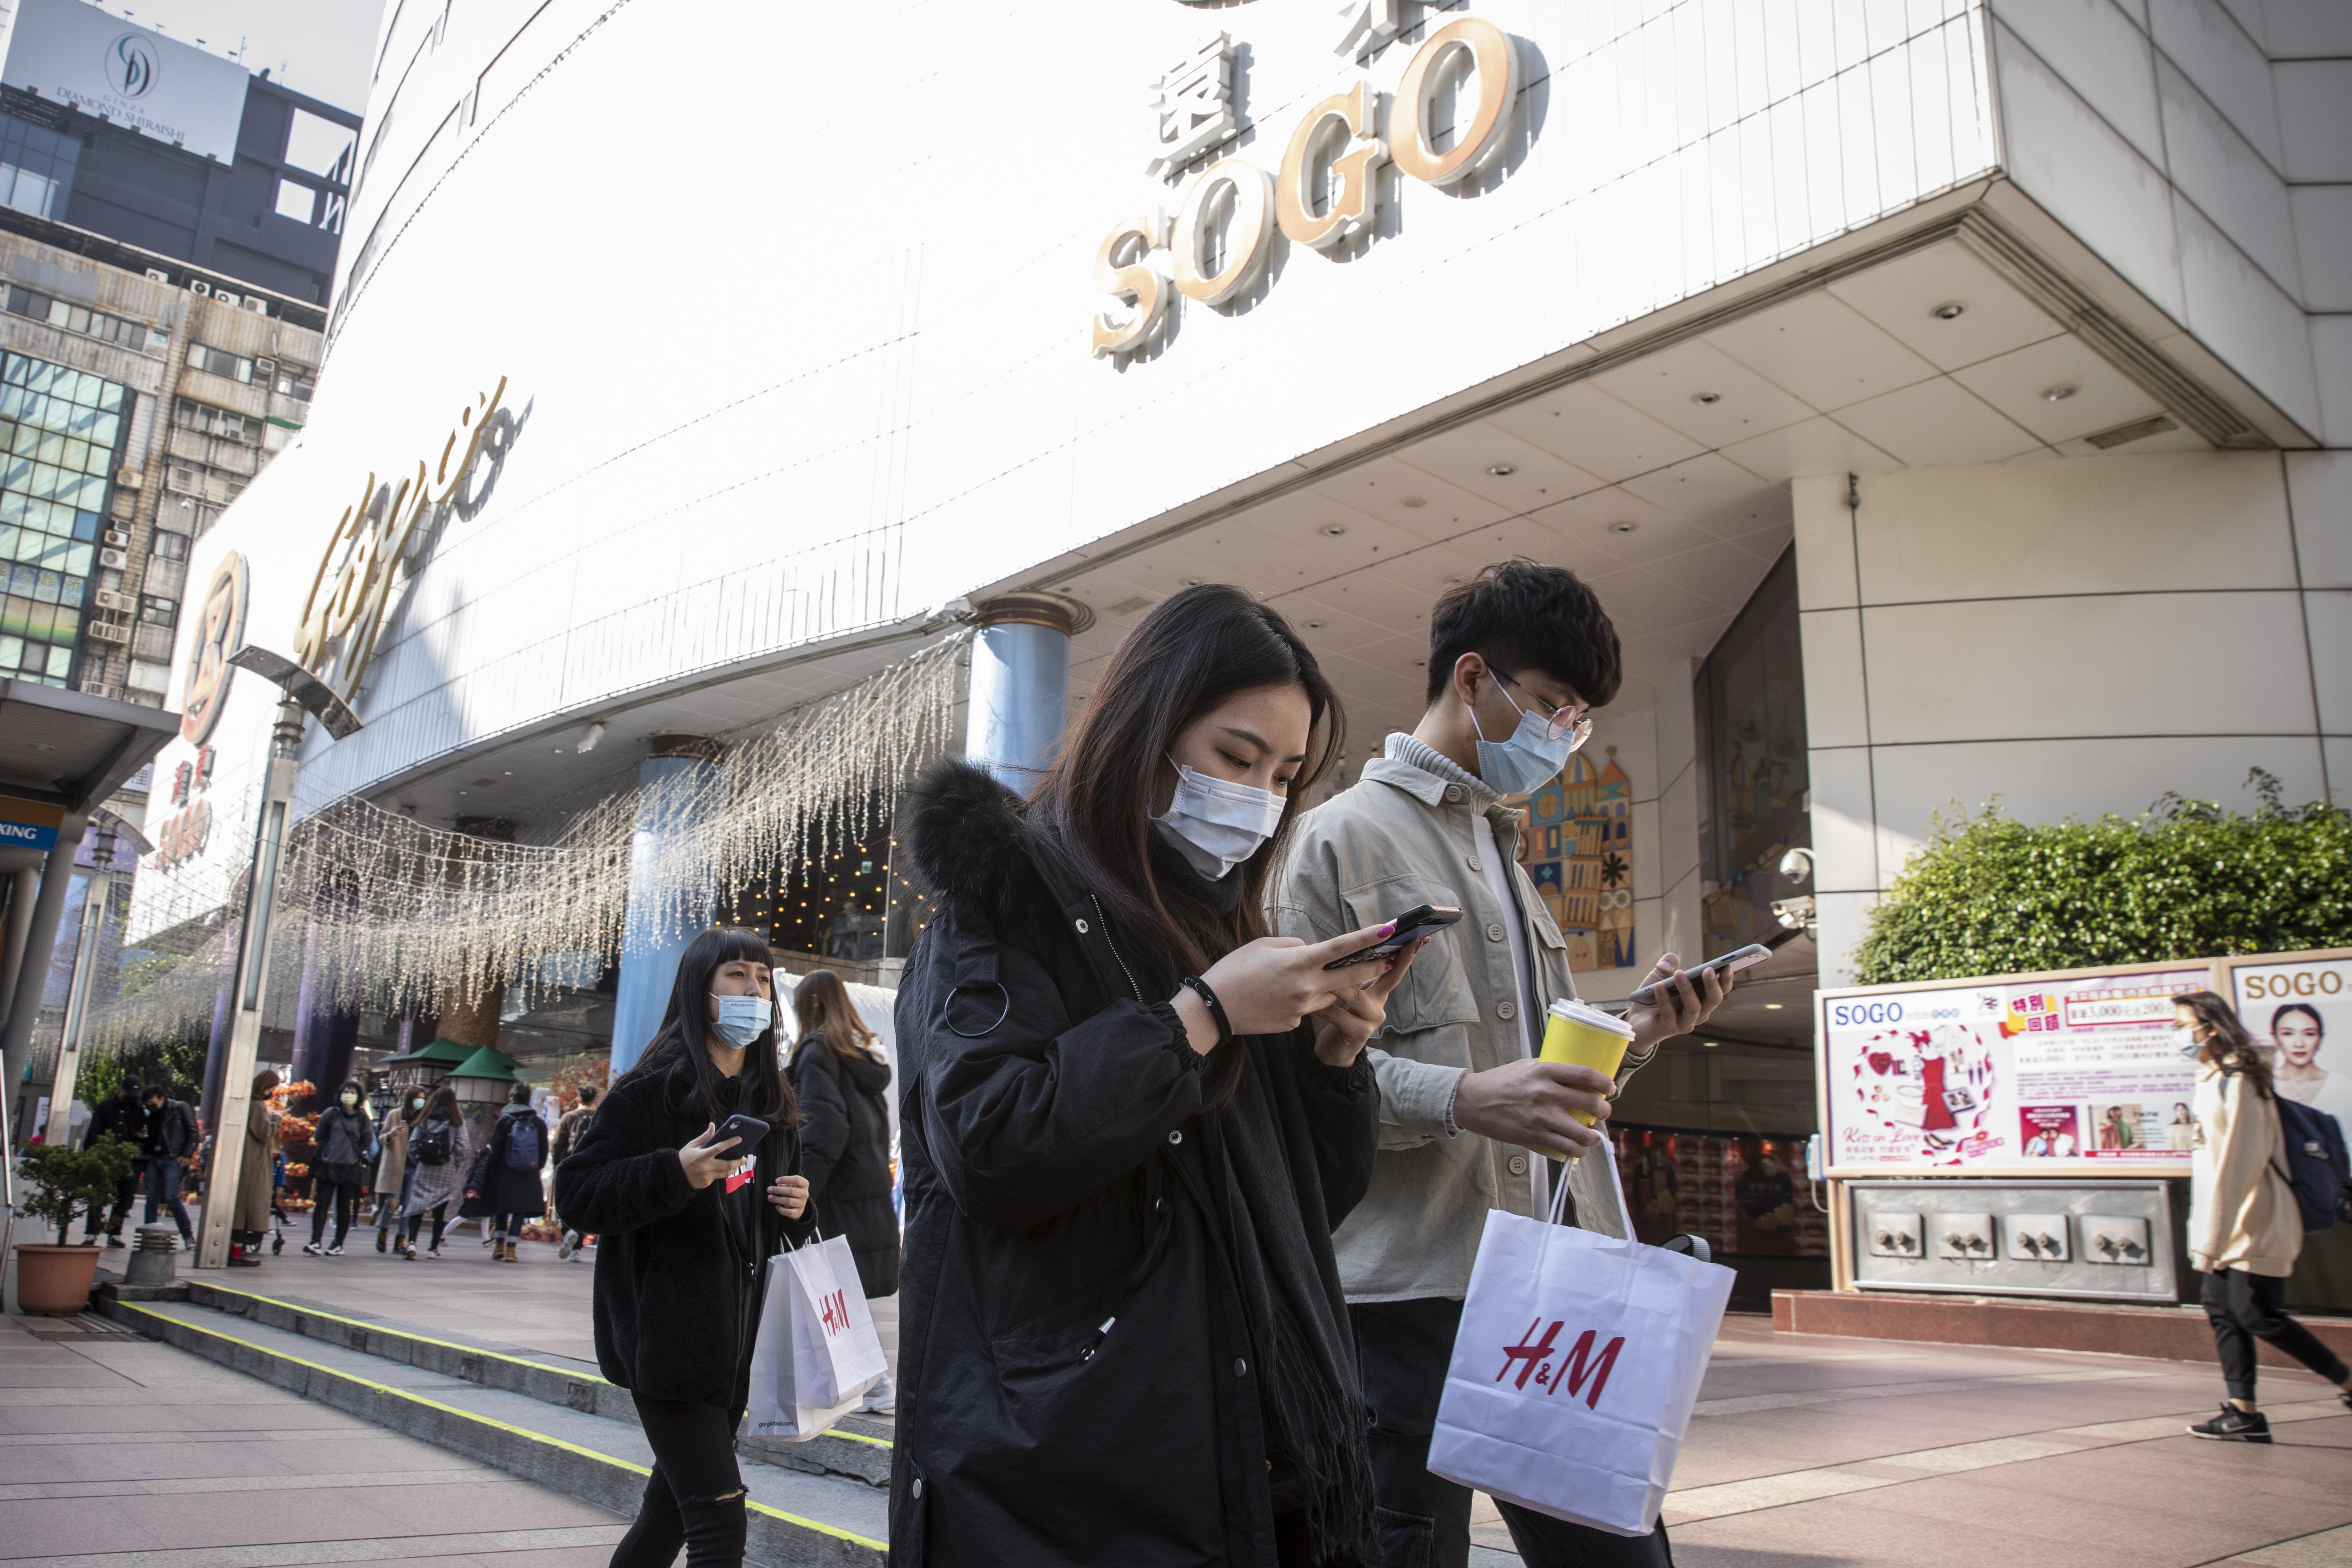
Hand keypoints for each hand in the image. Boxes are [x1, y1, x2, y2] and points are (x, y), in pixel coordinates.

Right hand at [677, 1123, 745, 1189]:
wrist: (675, 1175)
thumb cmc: (685, 1157)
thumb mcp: (692, 1145)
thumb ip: (704, 1137)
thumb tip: (712, 1125)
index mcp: (702, 1155)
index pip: (719, 1148)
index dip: (730, 1143)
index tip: (739, 1138)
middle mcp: (706, 1167)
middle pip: (727, 1165)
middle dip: (738, 1161)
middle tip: (744, 1158)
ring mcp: (706, 1176)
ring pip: (725, 1173)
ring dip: (734, 1168)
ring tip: (738, 1163)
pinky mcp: (706, 1183)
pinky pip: (717, 1177)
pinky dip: (720, 1173)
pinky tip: (722, 1169)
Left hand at [767, 1174, 808, 1219]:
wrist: (798, 1204)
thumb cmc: (792, 1190)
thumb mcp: (790, 1184)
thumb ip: (784, 1183)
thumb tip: (778, 1184)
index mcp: (804, 1184)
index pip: (797, 1179)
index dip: (786, 1179)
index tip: (776, 1181)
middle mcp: (805, 1194)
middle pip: (791, 1191)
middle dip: (778, 1190)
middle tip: (769, 1189)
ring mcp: (802, 1203)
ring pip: (789, 1201)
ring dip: (777, 1199)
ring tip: (769, 1197)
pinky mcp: (798, 1212)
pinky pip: (789, 1212)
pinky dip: (782, 1210)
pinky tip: (776, 1207)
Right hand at [1169, 920, 1407, 1053]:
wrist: (1214, 1009)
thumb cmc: (1234, 970)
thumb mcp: (1263, 945)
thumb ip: (1294, 946)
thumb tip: (1312, 950)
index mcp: (1298, 962)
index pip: (1341, 948)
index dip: (1368, 938)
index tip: (1390, 929)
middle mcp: (1306, 987)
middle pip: (1351, 977)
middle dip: (1372, 967)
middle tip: (1388, 959)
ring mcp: (1302, 1008)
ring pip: (1329, 995)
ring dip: (1328, 986)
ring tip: (1296, 979)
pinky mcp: (1295, 1024)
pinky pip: (1309, 1008)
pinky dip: (1303, 1000)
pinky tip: (1278, 997)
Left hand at [1310, 939, 1424, 1066]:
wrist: (1334, 1051)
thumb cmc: (1339, 1016)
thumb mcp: (1350, 994)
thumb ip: (1352, 975)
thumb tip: (1348, 945)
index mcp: (1379, 991)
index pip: (1394, 967)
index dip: (1405, 952)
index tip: (1415, 936)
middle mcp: (1380, 1004)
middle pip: (1388, 977)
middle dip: (1390, 958)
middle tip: (1390, 936)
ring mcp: (1372, 1020)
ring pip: (1356, 996)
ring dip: (1339, 984)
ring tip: (1325, 972)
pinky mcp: (1358, 1033)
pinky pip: (1338, 1015)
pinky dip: (1323, 1007)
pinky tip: (1311, 1003)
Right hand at [1451, 1058, 1613, 1156]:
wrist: (1472, 1101)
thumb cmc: (1499, 1082)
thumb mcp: (1525, 1066)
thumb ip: (1549, 1070)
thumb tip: (1573, 1075)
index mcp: (1545, 1071)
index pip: (1586, 1075)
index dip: (1605, 1083)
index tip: (1609, 1088)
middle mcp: (1545, 1093)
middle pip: (1591, 1103)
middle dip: (1604, 1111)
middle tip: (1603, 1112)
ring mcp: (1540, 1117)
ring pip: (1583, 1133)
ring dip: (1594, 1136)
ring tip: (1593, 1135)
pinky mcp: (1533, 1136)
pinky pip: (1566, 1149)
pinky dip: (1578, 1151)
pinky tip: (1579, 1148)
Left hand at [1624, 950, 1731, 1048]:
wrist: (1635, 1019)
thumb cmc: (1652, 996)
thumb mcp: (1659, 975)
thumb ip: (1668, 964)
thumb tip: (1671, 962)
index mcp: (1702, 999)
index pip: (1720, 991)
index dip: (1726, 980)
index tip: (1727, 965)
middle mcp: (1698, 1013)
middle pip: (1713, 1000)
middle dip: (1712, 984)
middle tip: (1708, 969)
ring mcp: (1685, 1023)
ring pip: (1693, 1008)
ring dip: (1687, 990)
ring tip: (1679, 973)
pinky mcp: (1668, 1028)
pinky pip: (1669, 1014)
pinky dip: (1664, 999)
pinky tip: (1659, 986)